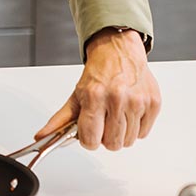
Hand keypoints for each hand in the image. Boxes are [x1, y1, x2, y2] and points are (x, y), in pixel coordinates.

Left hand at [35, 28, 159, 150]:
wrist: (118, 50)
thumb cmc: (99, 73)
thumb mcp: (76, 95)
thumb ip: (59, 120)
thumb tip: (42, 137)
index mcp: (94, 96)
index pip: (91, 140)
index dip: (88, 139)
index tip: (89, 132)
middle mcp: (117, 98)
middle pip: (112, 144)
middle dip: (105, 137)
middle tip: (104, 121)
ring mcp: (138, 101)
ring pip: (129, 141)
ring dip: (121, 133)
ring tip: (117, 115)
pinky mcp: (153, 102)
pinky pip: (144, 133)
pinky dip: (136, 127)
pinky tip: (129, 112)